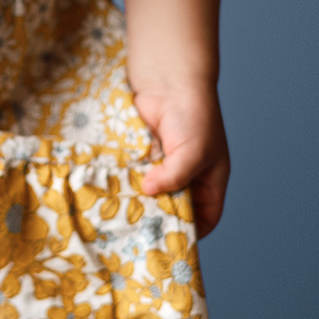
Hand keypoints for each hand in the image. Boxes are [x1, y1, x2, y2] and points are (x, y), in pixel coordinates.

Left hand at [132, 82, 230, 235]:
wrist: (167, 77)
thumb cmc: (193, 114)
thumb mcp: (193, 152)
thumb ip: (175, 177)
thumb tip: (148, 191)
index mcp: (209, 178)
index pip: (207, 215)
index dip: (194, 231)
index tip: (172, 242)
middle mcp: (186, 173)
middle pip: (174, 207)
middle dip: (159, 217)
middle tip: (139, 232)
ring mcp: (161, 163)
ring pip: (150, 192)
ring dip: (137, 200)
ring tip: (120, 216)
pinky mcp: (140, 152)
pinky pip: (131, 174)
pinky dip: (123, 182)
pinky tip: (110, 192)